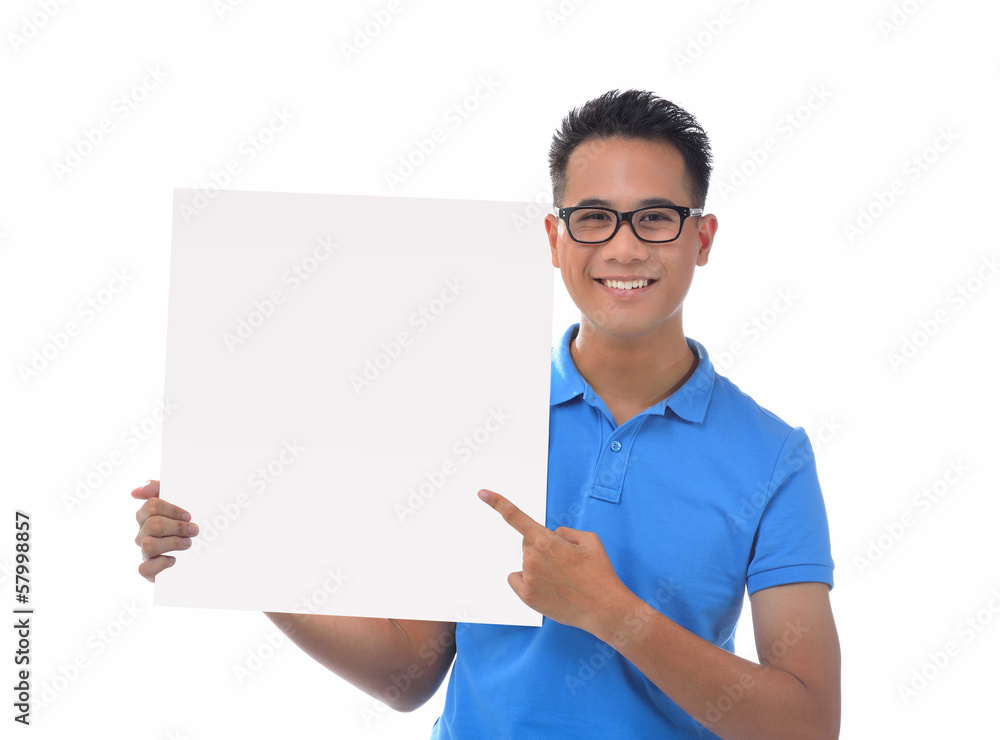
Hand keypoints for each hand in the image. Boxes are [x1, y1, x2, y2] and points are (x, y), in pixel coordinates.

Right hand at [131, 479, 197, 581]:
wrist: (200, 543)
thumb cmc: (183, 518)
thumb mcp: (174, 497)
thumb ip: (155, 487)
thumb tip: (136, 492)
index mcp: (145, 515)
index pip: (152, 506)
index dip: (172, 510)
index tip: (188, 516)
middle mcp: (142, 533)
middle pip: (154, 525)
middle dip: (177, 527)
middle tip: (193, 530)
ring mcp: (144, 551)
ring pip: (149, 545)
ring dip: (172, 543)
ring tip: (187, 543)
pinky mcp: (148, 570)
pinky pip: (144, 569)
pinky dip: (160, 564)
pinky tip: (173, 560)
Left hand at [478, 488, 628, 633]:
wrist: (604, 608)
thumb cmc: (599, 573)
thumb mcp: (589, 540)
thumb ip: (564, 532)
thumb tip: (551, 537)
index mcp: (547, 541)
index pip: (516, 517)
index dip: (498, 503)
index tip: (483, 493)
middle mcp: (533, 559)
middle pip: (529, 544)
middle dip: (544, 548)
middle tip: (566, 563)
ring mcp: (529, 579)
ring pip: (527, 563)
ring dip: (541, 566)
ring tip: (564, 579)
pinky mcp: (527, 597)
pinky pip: (518, 579)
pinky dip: (528, 580)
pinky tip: (548, 587)